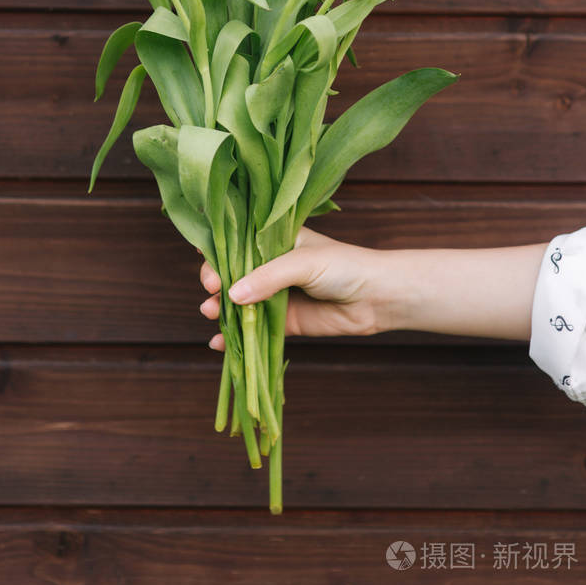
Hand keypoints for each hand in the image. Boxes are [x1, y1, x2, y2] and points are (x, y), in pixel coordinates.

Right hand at [199, 225, 405, 350]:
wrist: (377, 297)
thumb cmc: (343, 266)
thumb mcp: (302, 262)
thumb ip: (267, 277)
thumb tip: (232, 295)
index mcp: (275, 240)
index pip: (237, 243)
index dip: (219, 253)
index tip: (208, 263)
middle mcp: (271, 266)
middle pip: (233, 273)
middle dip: (216, 282)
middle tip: (211, 291)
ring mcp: (276, 295)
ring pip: (239, 302)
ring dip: (220, 309)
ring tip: (211, 314)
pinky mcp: (284, 322)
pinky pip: (253, 330)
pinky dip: (235, 338)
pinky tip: (218, 343)